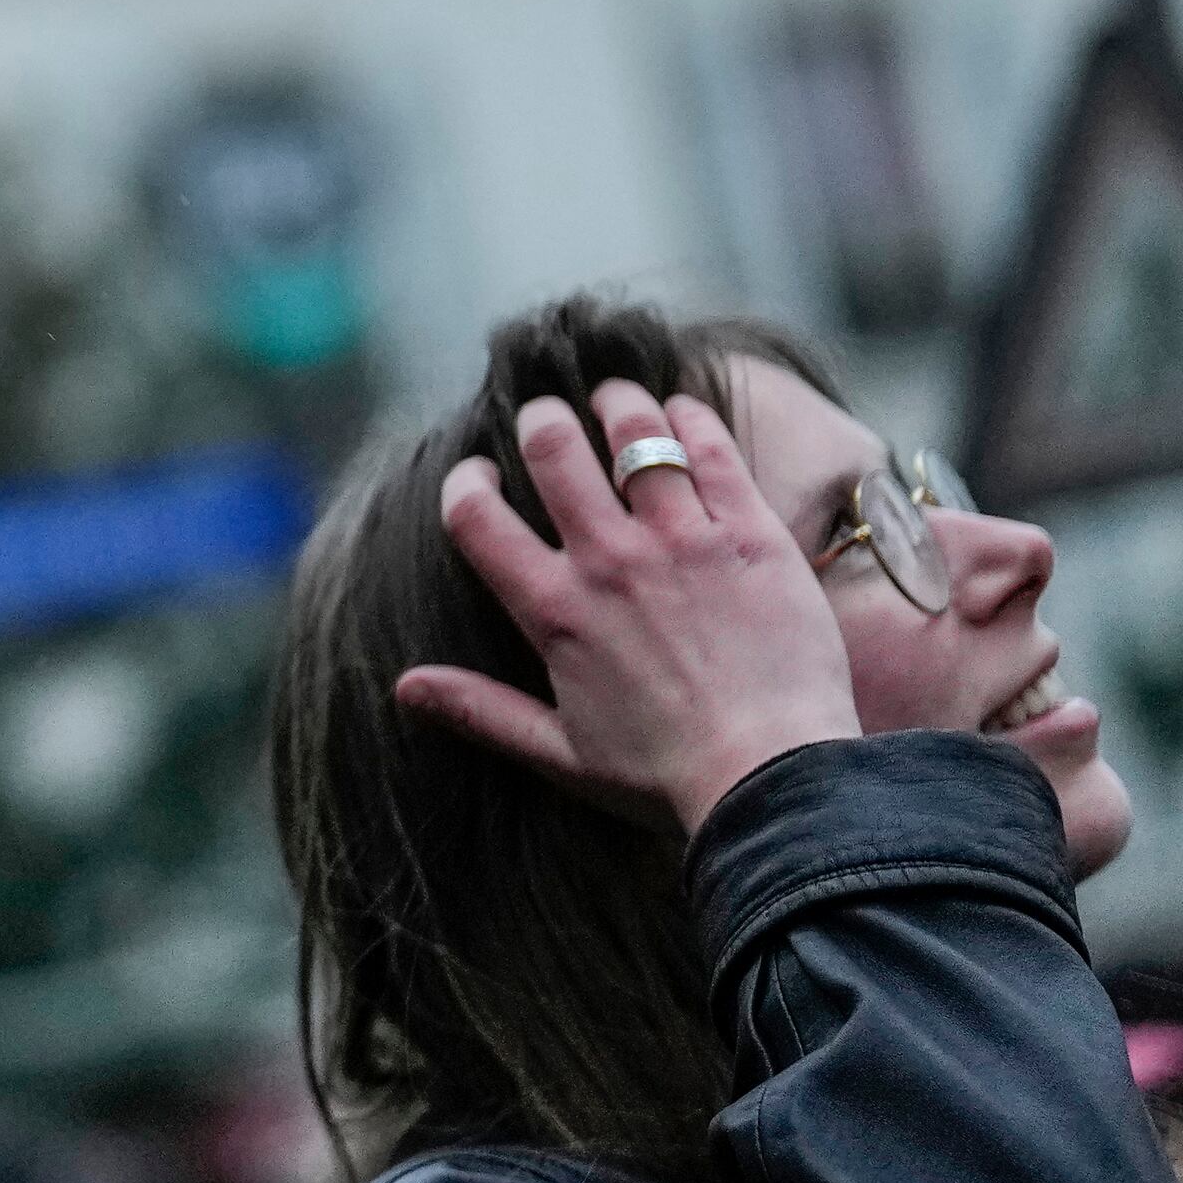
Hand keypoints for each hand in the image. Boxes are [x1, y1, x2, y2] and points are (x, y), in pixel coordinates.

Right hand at [395, 382, 862, 834]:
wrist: (778, 780)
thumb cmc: (668, 779)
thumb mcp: (561, 754)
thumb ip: (480, 711)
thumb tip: (405, 686)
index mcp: (555, 611)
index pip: (475, 515)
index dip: (464, 482)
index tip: (479, 476)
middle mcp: (609, 561)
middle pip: (552, 446)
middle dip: (541, 419)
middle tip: (549, 421)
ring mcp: (682, 539)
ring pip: (634, 430)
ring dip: (617, 404)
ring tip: (616, 402)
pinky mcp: (749, 532)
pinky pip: (710, 447)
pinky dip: (690, 417)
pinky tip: (683, 412)